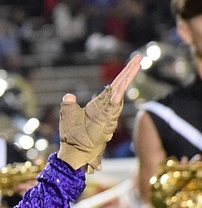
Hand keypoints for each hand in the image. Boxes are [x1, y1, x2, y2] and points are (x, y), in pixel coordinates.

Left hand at [57, 55, 140, 172]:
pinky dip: (117, 94)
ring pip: (120, 92)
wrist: (73, 151)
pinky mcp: (106, 120)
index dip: (122, 75)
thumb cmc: (72, 136)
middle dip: (130, 71)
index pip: (113, 86)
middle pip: (120, 85)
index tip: (131, 64)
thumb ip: (70, 104)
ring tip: (135, 63)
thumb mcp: (69, 114)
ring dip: (127, 78)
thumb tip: (69, 96)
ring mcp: (108, 113)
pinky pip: (113, 104)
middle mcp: (106, 107)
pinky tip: (121, 84)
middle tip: (139, 57)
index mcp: (99, 105)